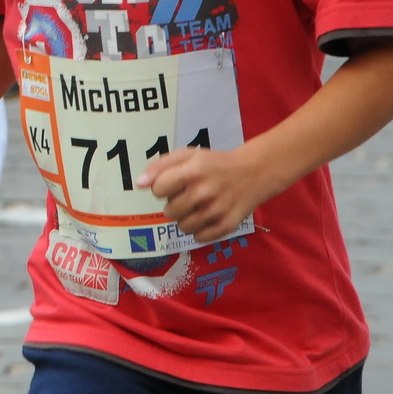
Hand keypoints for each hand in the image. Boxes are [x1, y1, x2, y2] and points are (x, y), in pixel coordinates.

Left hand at [138, 145, 275, 244]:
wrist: (253, 172)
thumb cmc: (214, 164)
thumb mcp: (188, 155)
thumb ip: (160, 166)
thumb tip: (139, 183)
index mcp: (193, 171)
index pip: (158, 190)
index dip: (162, 188)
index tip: (174, 184)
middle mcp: (204, 192)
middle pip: (169, 212)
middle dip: (174, 204)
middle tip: (188, 196)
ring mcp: (217, 211)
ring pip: (183, 227)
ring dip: (186, 218)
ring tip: (198, 206)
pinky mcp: (227, 225)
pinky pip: (199, 237)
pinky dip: (200, 230)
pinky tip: (208, 216)